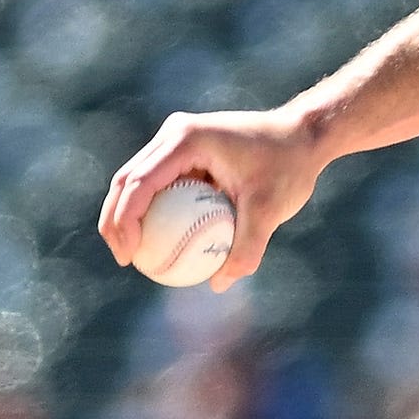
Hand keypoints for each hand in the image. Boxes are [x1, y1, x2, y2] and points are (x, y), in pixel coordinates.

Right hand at [98, 107, 326, 291]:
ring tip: (132, 255)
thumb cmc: (289, 167)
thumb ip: (246, 247)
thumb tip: (218, 284)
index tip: (129, 256)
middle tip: (124, 260)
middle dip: (115, 221)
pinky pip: (159, 183)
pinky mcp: (184, 150)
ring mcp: (176, 139)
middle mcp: (174, 134)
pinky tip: (158, 244)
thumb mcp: (272, 210)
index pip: (139, 183)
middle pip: (126, 179)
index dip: (124, 221)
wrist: (304, 135)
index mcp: (186, 139)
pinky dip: (152, 210)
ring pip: (137, 180)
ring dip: (127, 215)